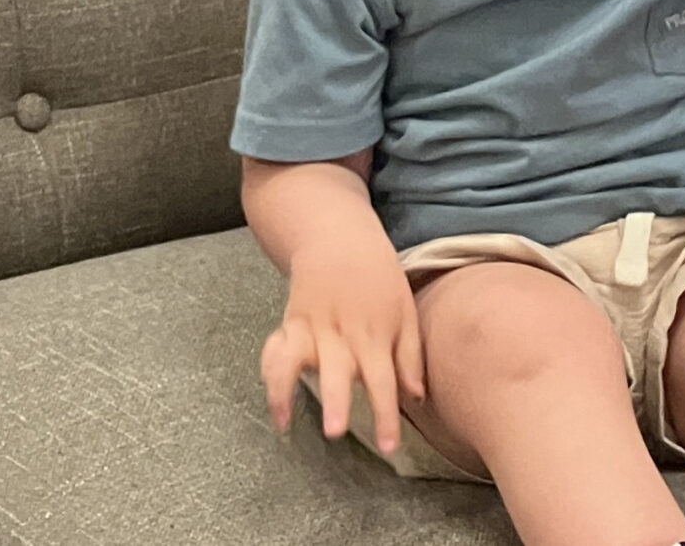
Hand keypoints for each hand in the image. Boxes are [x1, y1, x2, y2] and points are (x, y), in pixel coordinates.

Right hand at [260, 237, 425, 455]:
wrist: (339, 238)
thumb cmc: (378, 279)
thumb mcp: (405, 310)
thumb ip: (410, 356)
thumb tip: (416, 398)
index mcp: (374, 333)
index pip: (383, 381)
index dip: (386, 415)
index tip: (388, 447)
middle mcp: (341, 333)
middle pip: (338, 370)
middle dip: (335, 399)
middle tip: (334, 430)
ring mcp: (311, 326)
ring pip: (294, 359)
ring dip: (286, 389)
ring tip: (282, 421)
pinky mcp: (289, 322)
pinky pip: (273, 348)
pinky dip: (268, 373)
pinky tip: (272, 402)